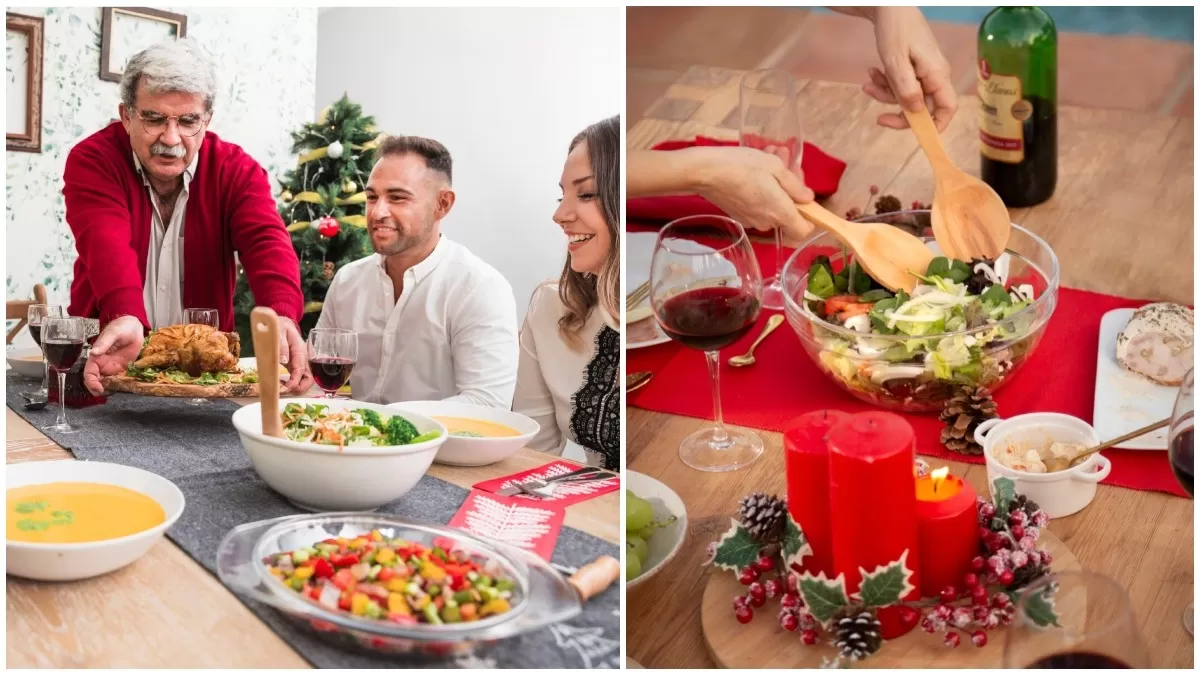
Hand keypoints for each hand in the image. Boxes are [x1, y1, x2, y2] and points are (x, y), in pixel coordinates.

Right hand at [84, 315, 143, 394]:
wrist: (134, 327)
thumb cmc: (121, 327)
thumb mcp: (113, 333)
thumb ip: (104, 343)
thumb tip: (94, 352)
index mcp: (96, 358)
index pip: (89, 374)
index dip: (91, 383)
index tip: (99, 388)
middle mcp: (103, 366)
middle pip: (97, 382)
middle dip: (100, 390)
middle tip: (109, 393)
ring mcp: (113, 369)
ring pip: (108, 384)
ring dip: (111, 390)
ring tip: (119, 391)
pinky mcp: (124, 370)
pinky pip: (120, 381)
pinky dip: (122, 386)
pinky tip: (127, 387)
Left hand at [277, 317, 312, 393]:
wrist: (284, 324)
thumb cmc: (281, 327)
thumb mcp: (280, 332)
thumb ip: (282, 346)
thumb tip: (283, 361)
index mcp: (300, 351)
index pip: (301, 370)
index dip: (295, 381)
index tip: (286, 387)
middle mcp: (303, 359)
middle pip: (309, 379)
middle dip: (300, 388)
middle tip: (285, 391)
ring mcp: (301, 363)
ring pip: (305, 381)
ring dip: (297, 388)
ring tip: (283, 389)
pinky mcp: (296, 366)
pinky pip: (299, 378)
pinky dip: (294, 385)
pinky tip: (283, 384)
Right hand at [684, 145, 815, 239]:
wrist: (705, 172)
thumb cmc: (741, 166)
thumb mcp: (775, 167)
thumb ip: (795, 186)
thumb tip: (807, 199)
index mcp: (780, 213)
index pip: (804, 230)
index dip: (809, 216)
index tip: (805, 197)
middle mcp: (767, 222)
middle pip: (788, 212)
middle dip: (790, 188)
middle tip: (786, 162)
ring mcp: (751, 220)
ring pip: (773, 205)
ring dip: (776, 183)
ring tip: (770, 156)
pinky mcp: (739, 215)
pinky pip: (758, 204)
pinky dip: (761, 189)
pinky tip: (755, 168)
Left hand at [865, 7, 957, 131]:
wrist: (890, 7)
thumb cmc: (896, 30)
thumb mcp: (896, 61)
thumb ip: (906, 88)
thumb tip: (916, 112)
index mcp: (936, 74)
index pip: (947, 108)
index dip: (936, 126)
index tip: (916, 136)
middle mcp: (935, 75)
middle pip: (921, 106)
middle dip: (896, 107)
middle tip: (877, 114)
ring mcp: (924, 71)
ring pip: (906, 96)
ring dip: (885, 92)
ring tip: (868, 80)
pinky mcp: (914, 68)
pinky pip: (901, 84)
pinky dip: (885, 82)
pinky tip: (872, 72)